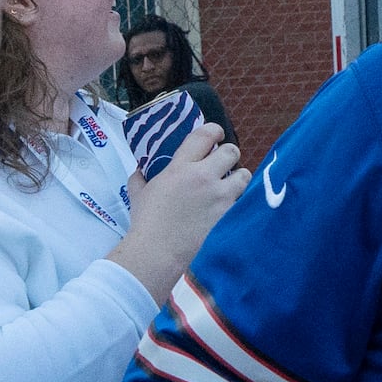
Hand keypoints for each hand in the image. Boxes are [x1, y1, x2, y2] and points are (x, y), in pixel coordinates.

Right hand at [108, 122, 250, 293]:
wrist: (158, 251)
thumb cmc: (146, 222)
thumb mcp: (138, 193)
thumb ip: (140, 177)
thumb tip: (141, 169)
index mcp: (180, 167)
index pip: (205, 135)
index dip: (215, 130)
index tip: (217, 134)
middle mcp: (203, 177)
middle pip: (231, 151)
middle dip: (229, 154)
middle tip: (223, 162)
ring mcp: (218, 196)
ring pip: (244, 175)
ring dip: (239, 177)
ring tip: (230, 184)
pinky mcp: (227, 214)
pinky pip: (241, 199)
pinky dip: (237, 200)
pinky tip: (228, 205)